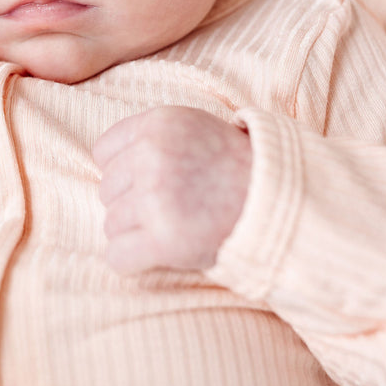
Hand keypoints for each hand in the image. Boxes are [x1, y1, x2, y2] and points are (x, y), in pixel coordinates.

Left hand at [94, 106, 251, 274]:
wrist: (283, 203)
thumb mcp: (195, 129)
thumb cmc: (236, 168)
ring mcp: (156, 198)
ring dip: (137, 233)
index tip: (154, 181)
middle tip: (174, 207)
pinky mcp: (164, 240)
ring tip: (176, 227)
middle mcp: (152, 156)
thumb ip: (151, 137)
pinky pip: (117, 256)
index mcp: (158, 124)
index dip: (125, 171)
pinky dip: (133, 261)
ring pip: (112, 225)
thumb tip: (103, 166)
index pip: (103, 152)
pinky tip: (160, 254)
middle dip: (133, 203)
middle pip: (107, 191)